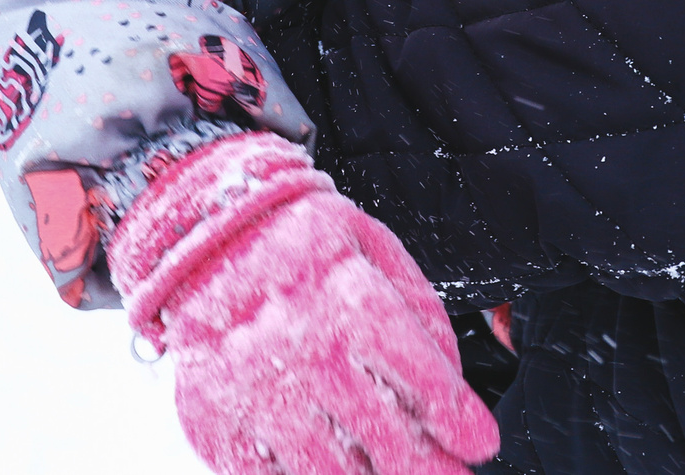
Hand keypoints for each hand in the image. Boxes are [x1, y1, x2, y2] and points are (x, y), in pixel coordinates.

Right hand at [110, 131, 499, 474]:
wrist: (204, 233)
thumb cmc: (300, 241)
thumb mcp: (373, 249)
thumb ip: (417, 311)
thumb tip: (451, 376)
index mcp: (353, 300)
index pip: (423, 381)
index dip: (458, 422)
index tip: (480, 446)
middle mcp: (306, 349)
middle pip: (384, 436)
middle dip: (425, 467)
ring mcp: (255, 388)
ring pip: (327, 468)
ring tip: (391, 474)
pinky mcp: (214, 415)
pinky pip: (263, 473)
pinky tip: (327, 469)